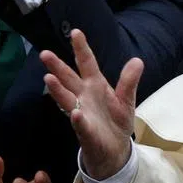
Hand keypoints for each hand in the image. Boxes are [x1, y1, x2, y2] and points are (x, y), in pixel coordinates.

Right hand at [41, 29, 142, 180]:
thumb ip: (129, 81)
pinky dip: (78, 119)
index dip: (81, 49)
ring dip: (57, 90)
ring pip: (67, 100)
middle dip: (57, 67)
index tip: (76, 32)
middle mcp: (84, 97)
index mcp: (95, 86)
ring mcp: (82, 113)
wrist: (116, 150)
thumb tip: (137, 60)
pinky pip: (81, 124)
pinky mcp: (86, 132)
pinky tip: (75, 113)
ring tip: (48, 79)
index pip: (87, 64)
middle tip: (44, 54)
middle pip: (69, 79)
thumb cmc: (116, 122)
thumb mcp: (126, 99)